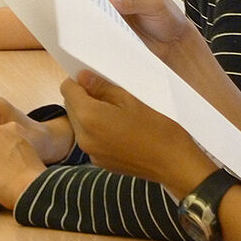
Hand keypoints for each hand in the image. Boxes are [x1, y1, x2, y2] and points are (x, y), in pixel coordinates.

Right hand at [61, 0, 201, 64]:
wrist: (170, 42)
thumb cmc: (165, 14)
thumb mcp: (154, 4)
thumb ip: (134, 0)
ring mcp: (102, 6)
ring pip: (80, 3)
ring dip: (72, 7)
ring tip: (63, 12)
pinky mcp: (102, 25)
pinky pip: (86, 24)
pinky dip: (79, 27)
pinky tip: (74, 33)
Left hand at [61, 71, 214, 195]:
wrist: (173, 163)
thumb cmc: (157, 127)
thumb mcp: (131, 100)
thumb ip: (103, 88)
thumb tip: (83, 77)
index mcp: (90, 117)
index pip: (67, 90)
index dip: (79, 81)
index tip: (95, 79)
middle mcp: (83, 137)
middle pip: (71, 107)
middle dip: (84, 97)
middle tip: (110, 93)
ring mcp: (90, 153)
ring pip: (79, 123)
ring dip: (90, 113)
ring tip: (117, 111)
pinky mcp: (99, 162)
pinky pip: (89, 139)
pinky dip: (97, 129)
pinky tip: (120, 128)